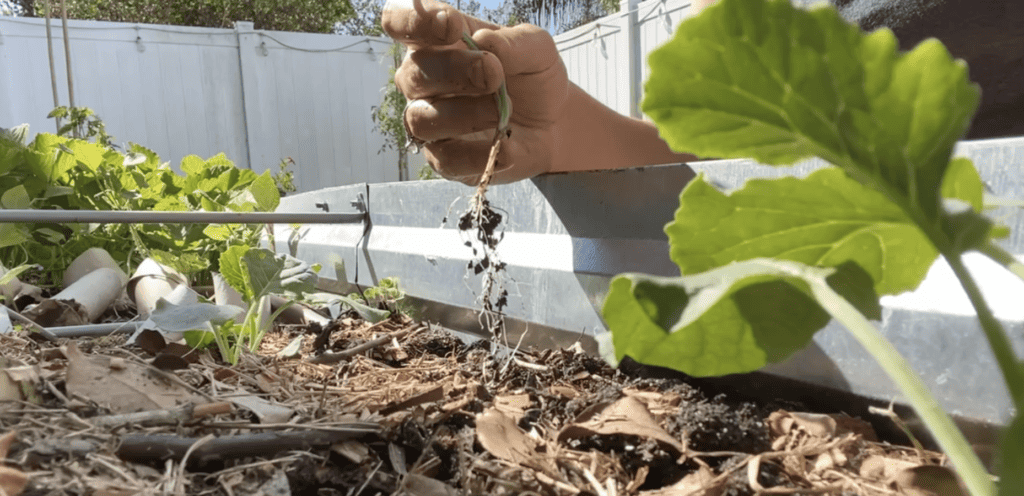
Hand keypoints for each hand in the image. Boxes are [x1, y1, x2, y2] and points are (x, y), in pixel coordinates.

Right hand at [382, 0, 568, 183]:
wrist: (553, 123)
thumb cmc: (532, 76)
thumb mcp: (536, 49)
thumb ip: (513, 42)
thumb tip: (484, 41)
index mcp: (435, 40)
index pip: (398, 20)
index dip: (413, 20)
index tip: (451, 25)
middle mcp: (422, 79)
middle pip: (412, 74)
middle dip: (454, 71)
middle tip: (493, 73)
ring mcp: (428, 119)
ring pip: (421, 119)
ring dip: (466, 113)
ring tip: (502, 111)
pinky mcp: (443, 157)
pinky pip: (444, 159)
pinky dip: (476, 154)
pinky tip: (506, 146)